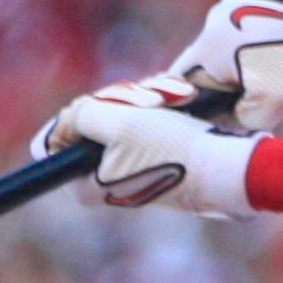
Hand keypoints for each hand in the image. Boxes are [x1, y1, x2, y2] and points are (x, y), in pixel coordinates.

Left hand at [43, 77, 258, 216]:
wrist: (226, 166)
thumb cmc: (171, 149)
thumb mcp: (118, 122)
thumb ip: (81, 115)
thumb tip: (69, 118)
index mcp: (85, 183)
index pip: (56, 139)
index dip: (78, 113)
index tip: (108, 107)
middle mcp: (103, 178)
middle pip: (90, 121)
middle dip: (119, 101)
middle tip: (149, 101)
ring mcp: (128, 167)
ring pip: (119, 116)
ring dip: (143, 100)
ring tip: (173, 100)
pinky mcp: (152, 157)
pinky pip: (142, 122)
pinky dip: (157, 108)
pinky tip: (180, 102)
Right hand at [167, 0, 282, 132]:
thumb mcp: (276, 101)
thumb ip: (247, 120)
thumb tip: (239, 119)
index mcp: (208, 48)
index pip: (183, 85)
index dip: (201, 106)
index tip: (227, 116)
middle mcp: (213, 22)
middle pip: (215, 69)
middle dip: (241, 90)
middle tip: (276, 101)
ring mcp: (234, 3)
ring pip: (238, 50)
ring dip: (260, 69)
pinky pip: (253, 30)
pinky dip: (269, 47)